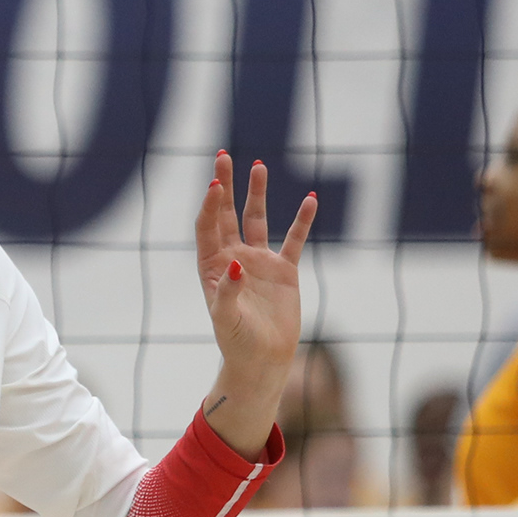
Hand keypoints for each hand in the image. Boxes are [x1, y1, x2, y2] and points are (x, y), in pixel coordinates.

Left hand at [195, 153, 316, 459]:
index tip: (213, 185)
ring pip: (257, 219)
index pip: (207, 227)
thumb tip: (236, 264)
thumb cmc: (236, 342)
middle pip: (226, 214)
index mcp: (212, 267)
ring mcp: (259, 262)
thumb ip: (227, 292)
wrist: (263, 360)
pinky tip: (310, 199)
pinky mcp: (284, 271)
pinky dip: (302, 220)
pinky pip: (294, 239)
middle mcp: (233, 258)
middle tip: (222, 155)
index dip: (209, 206)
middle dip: (223, 185)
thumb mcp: (227, 320)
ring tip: (258, 165)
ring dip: (256, 193)